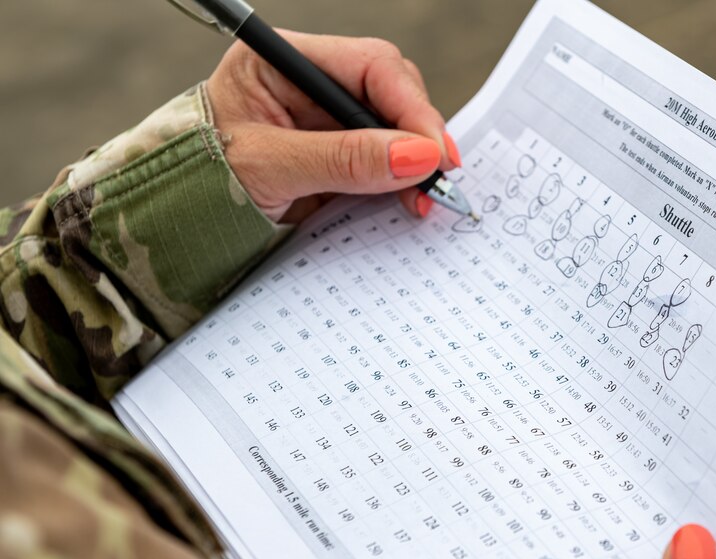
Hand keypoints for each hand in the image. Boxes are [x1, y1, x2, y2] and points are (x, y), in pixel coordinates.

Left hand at [206, 32, 459, 222]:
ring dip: (415, 162)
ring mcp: (325, 122)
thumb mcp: (270, 169)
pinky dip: (401, 181)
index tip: (434, 152)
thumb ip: (344, 159)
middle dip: (418, 135)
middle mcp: (310, 84)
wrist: (171, 229)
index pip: (369, 66)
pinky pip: (383, 162)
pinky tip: (409, 201)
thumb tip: (418, 156)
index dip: (411, 106)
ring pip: (395, 128)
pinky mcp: (336, 158)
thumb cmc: (198, 185)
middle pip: (391, 92)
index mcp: (283, 62)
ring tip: (424, 200)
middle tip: (436, 181)